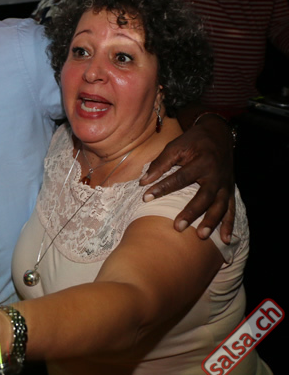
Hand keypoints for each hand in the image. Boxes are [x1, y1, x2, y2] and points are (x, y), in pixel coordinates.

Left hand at [140, 116, 234, 242]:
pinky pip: (231, 209)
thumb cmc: (193, 141)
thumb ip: (160, 163)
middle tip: (178, 227)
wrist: (219, 134)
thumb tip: (143, 181)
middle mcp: (216, 175)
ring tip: (201, 236)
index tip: (146, 197)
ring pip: (220, 206)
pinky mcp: (230, 190)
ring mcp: (225, 184)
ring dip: (212, 222)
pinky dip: (229, 224)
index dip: (162, 187)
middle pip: (204, 196)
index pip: (180, 178)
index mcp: (202, 162)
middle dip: (191, 212)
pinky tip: (225, 239)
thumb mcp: (176, 146)